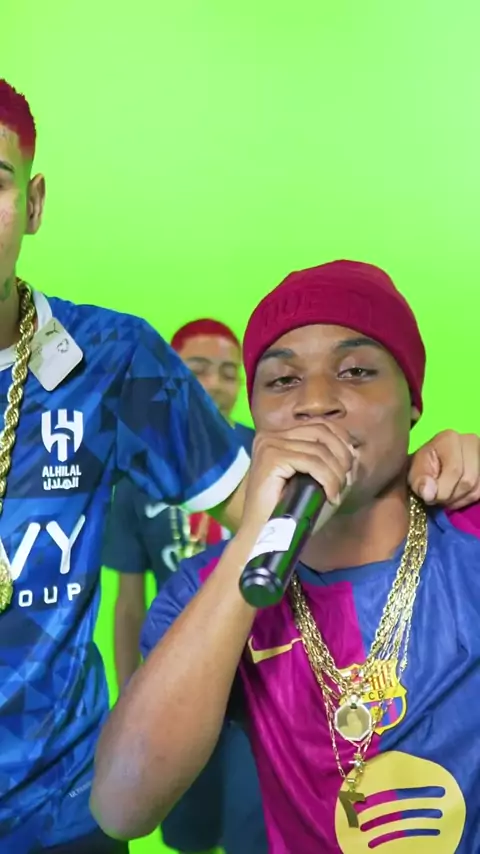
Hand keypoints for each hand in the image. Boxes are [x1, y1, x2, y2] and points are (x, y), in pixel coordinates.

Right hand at [239, 423, 355, 535]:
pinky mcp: (271, 458)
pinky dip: (327, 479)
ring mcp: (269, 445)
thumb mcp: (314, 481)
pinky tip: (331, 496)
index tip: (352, 465)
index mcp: (279, 436)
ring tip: (337, 493)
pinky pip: (311, 462)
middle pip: (321, 432)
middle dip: (342, 456)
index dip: (342, 441)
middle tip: (347, 481)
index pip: (319, 425)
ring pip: (319, 450)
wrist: (261, 535)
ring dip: (336, 473)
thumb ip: (332, 464)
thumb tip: (355, 451)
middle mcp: (271, 435)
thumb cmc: (288, 512)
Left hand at [409, 430, 479, 508]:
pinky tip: (454, 496)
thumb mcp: (414, 471)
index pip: (454, 469)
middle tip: (436, 498)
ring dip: (458, 500)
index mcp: (450, 439)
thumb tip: (429, 494)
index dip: (442, 490)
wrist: (432, 462)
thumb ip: (420, 481)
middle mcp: (471, 442)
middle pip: (468, 480)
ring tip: (444, 496)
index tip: (430, 497)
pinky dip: (466, 499)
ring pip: (476, 489)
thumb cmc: (422, 466)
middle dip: (450, 496)